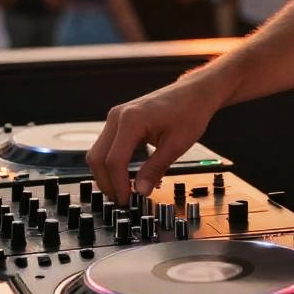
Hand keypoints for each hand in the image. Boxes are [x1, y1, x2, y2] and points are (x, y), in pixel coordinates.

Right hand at [86, 74, 222, 203]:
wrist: (195, 92)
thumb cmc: (190, 112)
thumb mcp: (176, 145)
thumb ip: (155, 169)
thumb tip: (140, 191)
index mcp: (131, 119)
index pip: (114, 161)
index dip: (118, 185)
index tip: (127, 201)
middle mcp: (118, 116)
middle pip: (98, 158)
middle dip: (108, 183)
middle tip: (122, 200)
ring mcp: (117, 117)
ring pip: (98, 153)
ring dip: (107, 174)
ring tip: (124, 191)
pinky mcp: (120, 121)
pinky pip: (107, 146)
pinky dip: (112, 163)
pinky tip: (125, 176)